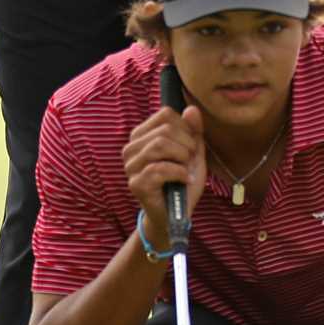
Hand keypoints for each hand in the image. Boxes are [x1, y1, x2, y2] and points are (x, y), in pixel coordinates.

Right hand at [122, 101, 207, 247]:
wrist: (176, 215)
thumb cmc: (182, 181)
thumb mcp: (192, 153)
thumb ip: (193, 131)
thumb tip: (191, 109)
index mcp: (142, 136)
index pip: (165, 114)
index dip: (185, 128)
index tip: (190, 146)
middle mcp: (131, 148)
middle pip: (164, 130)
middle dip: (186, 146)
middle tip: (189, 162)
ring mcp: (130, 166)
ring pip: (159, 145)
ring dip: (182, 158)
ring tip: (186, 170)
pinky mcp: (135, 184)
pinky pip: (159, 169)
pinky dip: (179, 173)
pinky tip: (184, 180)